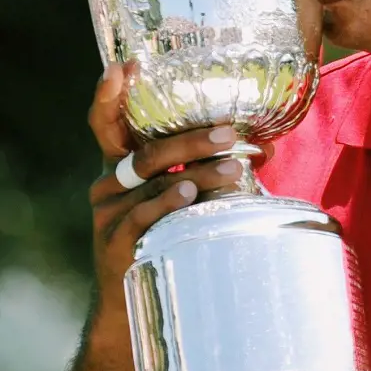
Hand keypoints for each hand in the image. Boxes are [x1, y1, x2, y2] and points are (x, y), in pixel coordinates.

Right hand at [87, 64, 245, 299]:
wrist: (131, 306)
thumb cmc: (164, 241)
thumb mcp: (175, 201)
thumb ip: (201, 171)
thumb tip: (264, 146)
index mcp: (119, 168)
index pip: (105, 124)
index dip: (110, 94)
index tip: (125, 65)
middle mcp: (108, 185)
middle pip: (148, 152)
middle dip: (191, 139)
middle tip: (230, 132)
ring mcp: (109, 215)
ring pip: (154, 182)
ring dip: (197, 172)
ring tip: (233, 167)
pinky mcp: (115, 244)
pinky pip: (143, 215)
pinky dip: (168, 203)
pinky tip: (190, 195)